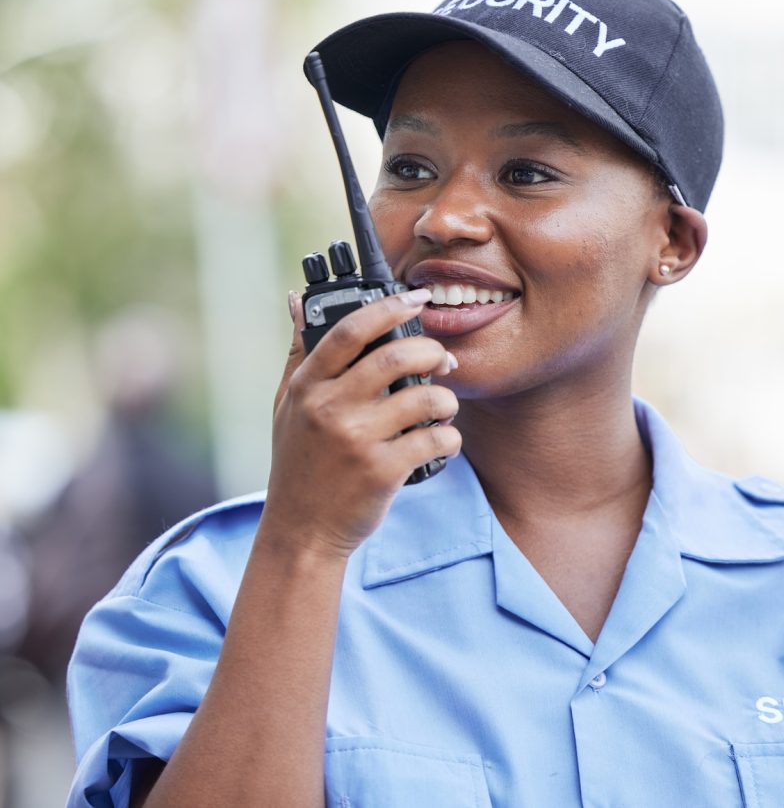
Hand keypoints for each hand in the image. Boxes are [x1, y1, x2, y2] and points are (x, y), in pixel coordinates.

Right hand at [262, 289, 459, 558]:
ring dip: (448, 398)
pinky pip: (436, 439)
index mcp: (308, 386)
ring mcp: (357, 440)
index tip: (416, 297)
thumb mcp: (286, 406)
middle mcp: (330, 408)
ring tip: (444, 406)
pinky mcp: (383, 472)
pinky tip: (443, 441)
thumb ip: (298, 353)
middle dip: (431, 349)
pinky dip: (450, 438)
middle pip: (396, 356)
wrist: (302, 532)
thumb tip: (296, 300)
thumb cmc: (298, 464)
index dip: (388, 307)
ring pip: (426, 397)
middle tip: (444, 358)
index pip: (349, 330)